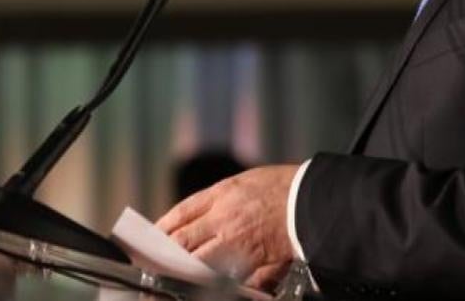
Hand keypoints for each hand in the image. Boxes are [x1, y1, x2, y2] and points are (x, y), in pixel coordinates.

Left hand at [156, 164, 297, 289]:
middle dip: (166, 252)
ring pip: (197, 260)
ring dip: (183, 269)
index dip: (164, 226)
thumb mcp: (248, 181)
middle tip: (154, 261)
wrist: (311, 199)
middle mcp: (223, 216)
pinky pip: (224, 273)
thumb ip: (224, 198)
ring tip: (174, 274)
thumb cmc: (285, 187)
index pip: (182, 212)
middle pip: (183, 238)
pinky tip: (206, 283)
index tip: (154, 236)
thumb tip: (201, 217)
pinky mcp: (249, 258)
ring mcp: (235, 239)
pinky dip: (213, 279)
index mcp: (222, 193)